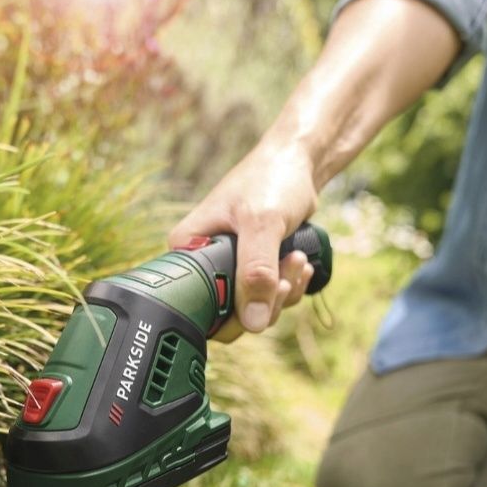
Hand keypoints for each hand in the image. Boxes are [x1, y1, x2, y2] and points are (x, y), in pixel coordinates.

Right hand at [167, 143, 317, 341]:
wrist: (295, 164)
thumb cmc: (271, 180)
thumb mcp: (263, 225)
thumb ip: (256, 272)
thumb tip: (254, 322)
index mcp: (188, 251)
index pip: (200, 307)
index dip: (237, 312)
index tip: (271, 287)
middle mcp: (202, 264)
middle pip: (228, 315)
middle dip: (267, 301)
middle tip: (288, 272)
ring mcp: (227, 269)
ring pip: (253, 309)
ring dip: (284, 291)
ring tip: (296, 258)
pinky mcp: (250, 271)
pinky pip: (268, 298)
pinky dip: (289, 287)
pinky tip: (298, 263)